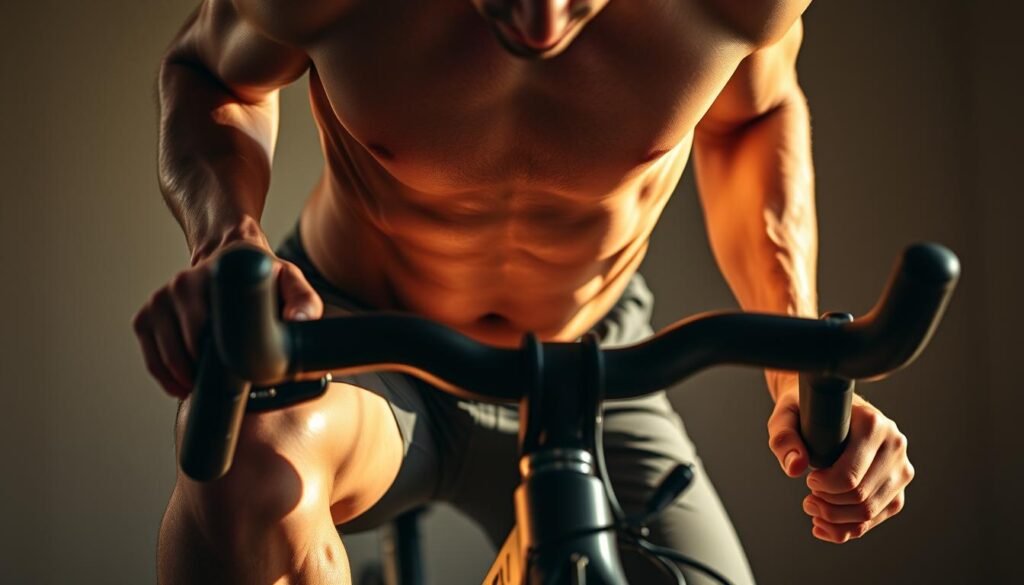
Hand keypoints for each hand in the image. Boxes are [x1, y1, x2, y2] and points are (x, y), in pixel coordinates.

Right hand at [132, 240, 323, 397]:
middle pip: (184, 350)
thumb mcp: (290, 281)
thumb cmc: (262, 275)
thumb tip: (299, 322)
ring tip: (207, 384)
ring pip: (164, 357)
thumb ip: (304, 301)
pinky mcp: (146, 316)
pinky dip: (164, 375)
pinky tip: (183, 383)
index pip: (205, 329)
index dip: (218, 359)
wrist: (231, 258)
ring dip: (182, 378)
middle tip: (227, 381)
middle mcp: (180, 285)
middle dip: (203, 373)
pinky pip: (150, 357)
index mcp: (212, 276)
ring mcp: (159, 300)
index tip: (234, 372)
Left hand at [766, 375, 914, 543]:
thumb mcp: (785, 417)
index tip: (809, 480)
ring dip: (836, 519)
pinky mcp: (897, 488)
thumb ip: (784, 439)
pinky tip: (824, 524)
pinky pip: (876, 519)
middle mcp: (894, 445)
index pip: (850, 476)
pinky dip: (848, 528)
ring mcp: (900, 468)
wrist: (826, 408)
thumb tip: (794, 469)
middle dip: (828, 505)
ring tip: (813, 508)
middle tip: (808, 499)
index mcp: (872, 423)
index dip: (823, 486)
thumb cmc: (806, 411)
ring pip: (870, 513)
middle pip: (861, 497)